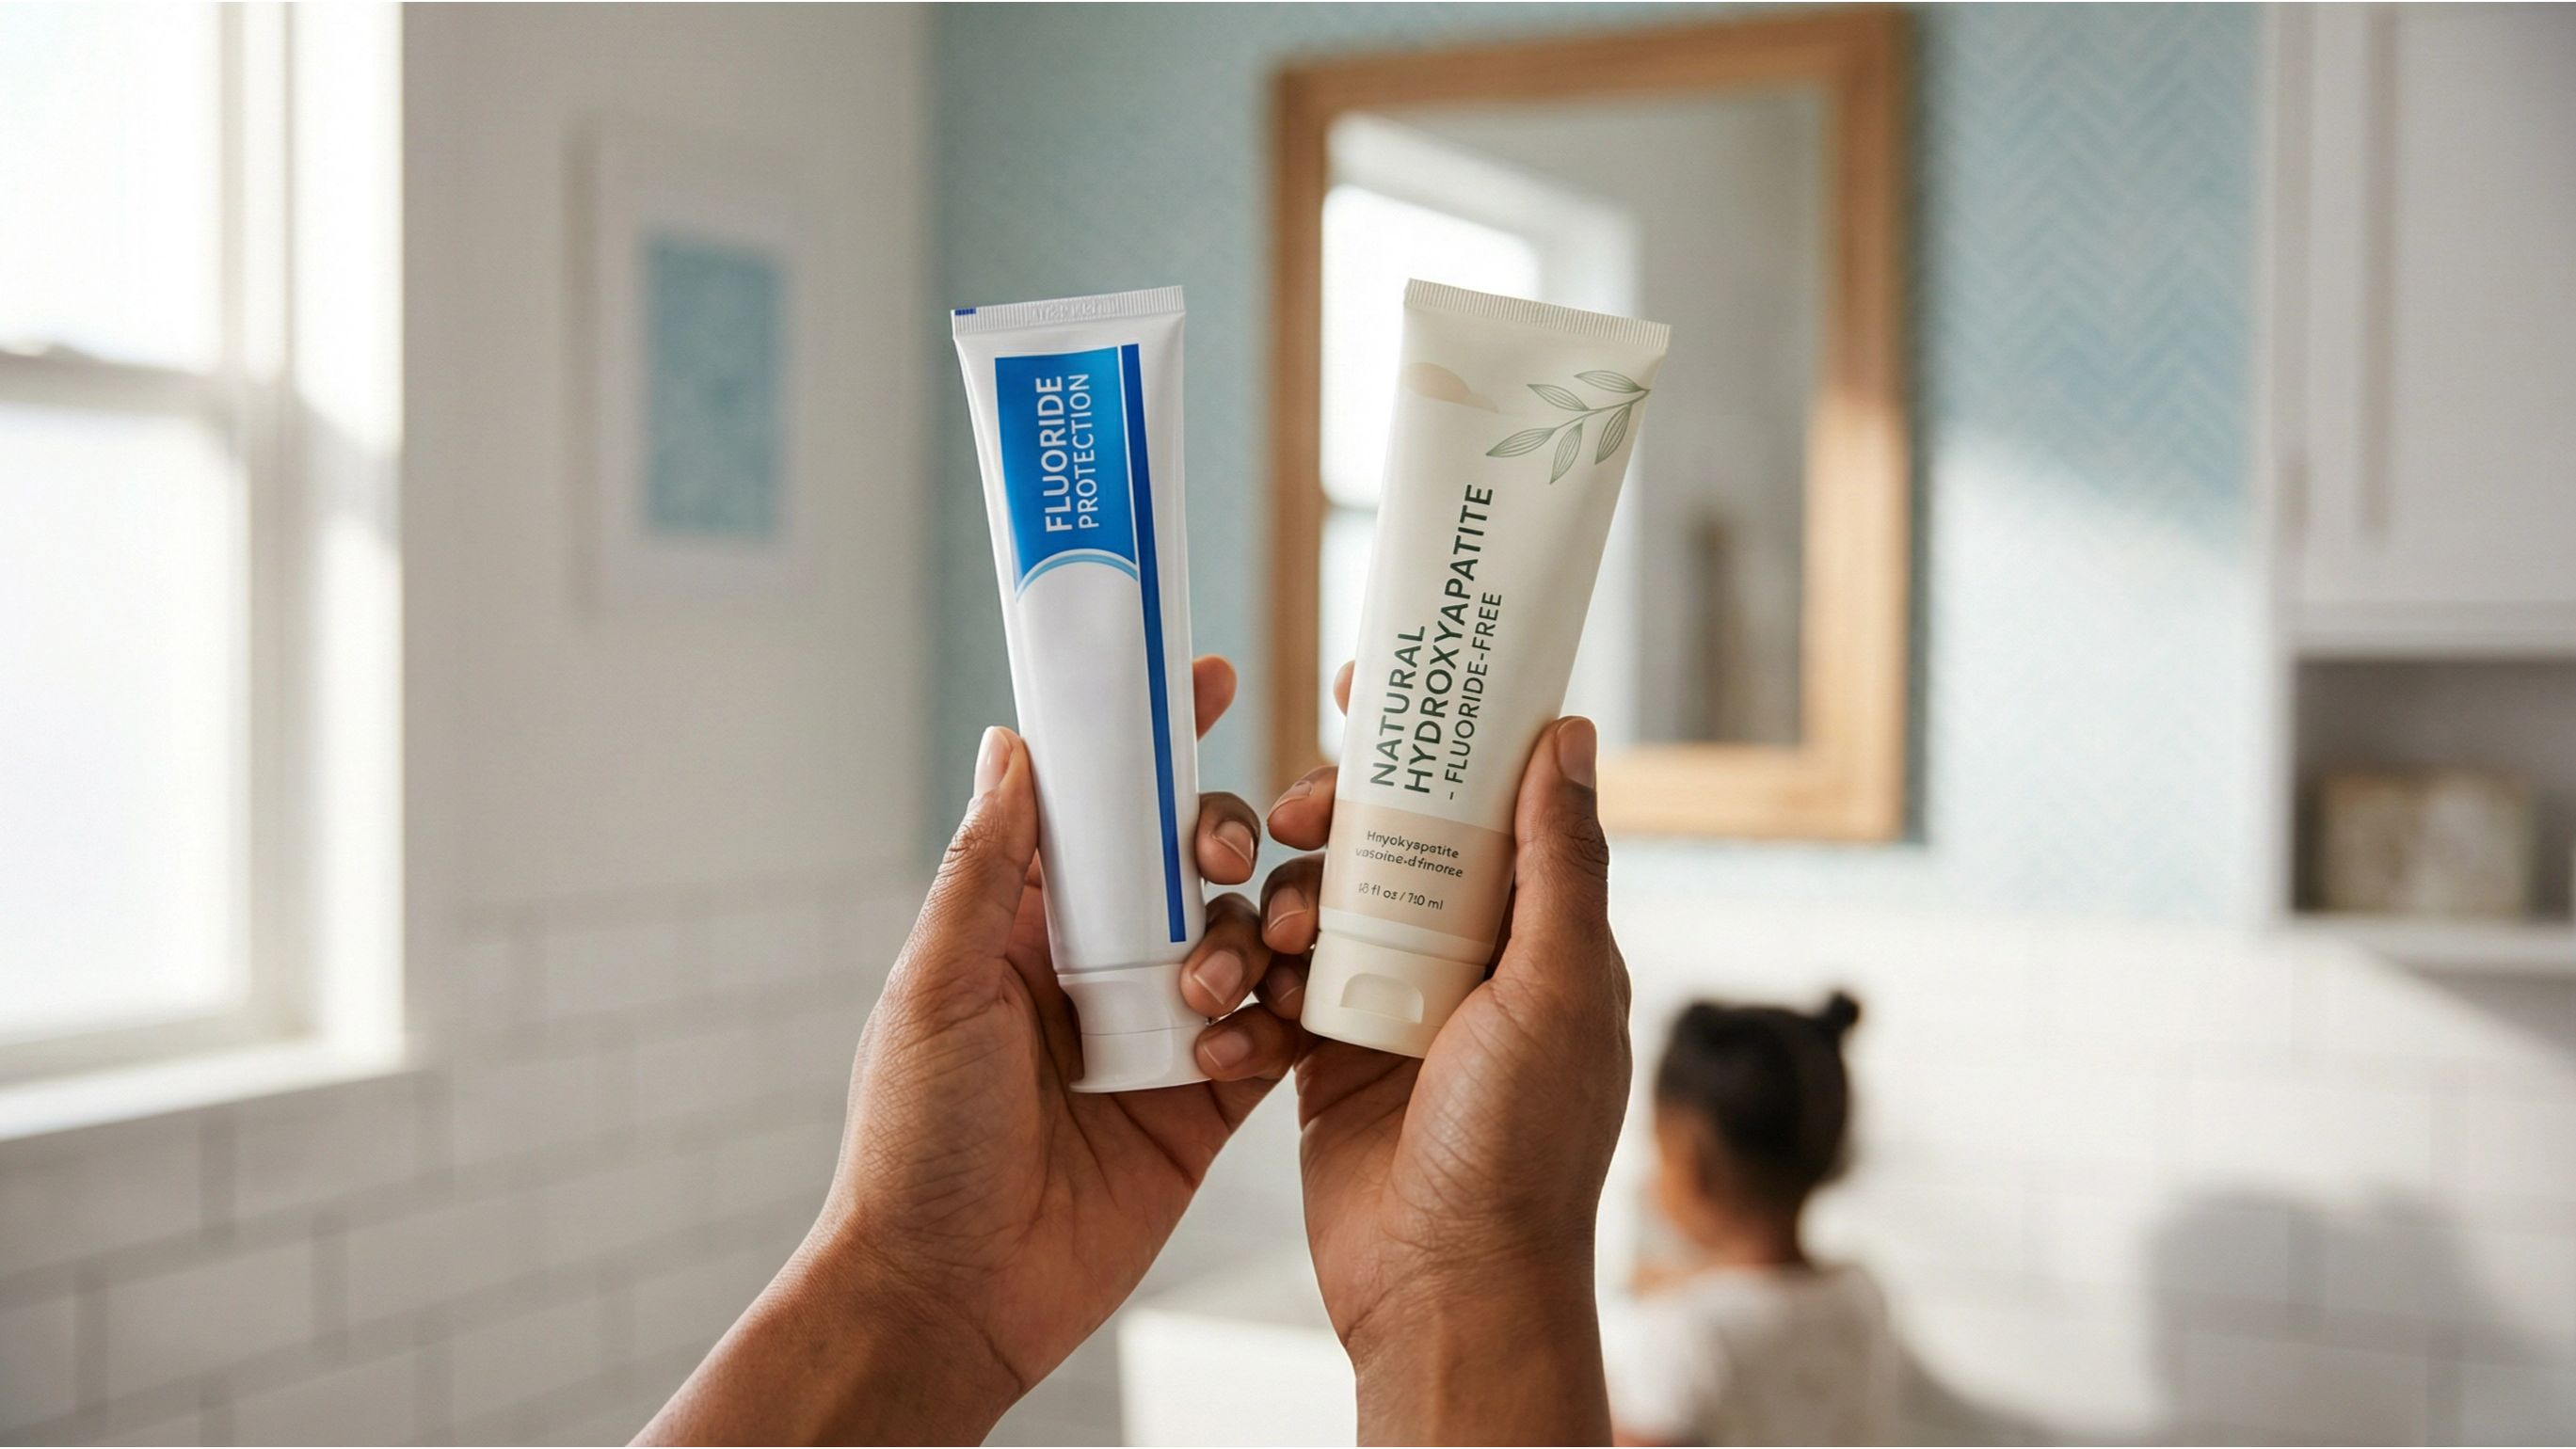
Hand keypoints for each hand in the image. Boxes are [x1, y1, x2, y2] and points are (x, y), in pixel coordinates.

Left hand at [640, 657, 1297, 1445]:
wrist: (952, 1296)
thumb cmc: (916, 1147)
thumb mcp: (937, 990)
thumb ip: (985, 871)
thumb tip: (1012, 745)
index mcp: (1027, 927)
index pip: (1100, 810)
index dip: (1151, 741)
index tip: (1207, 678)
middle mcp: (1101, 967)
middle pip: (1192, 863)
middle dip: (1220, 838)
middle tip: (1219, 854)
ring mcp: (1159, 1033)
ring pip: (1246, 940)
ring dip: (1250, 939)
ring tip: (1214, 988)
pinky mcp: (1206, 1106)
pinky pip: (1273, 1038)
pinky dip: (1277, 1026)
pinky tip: (1240, 1045)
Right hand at [1261, 664, 1632, 1444]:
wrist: (1442, 1290)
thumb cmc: (1517, 1150)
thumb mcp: (1555, 991)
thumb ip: (1559, 863)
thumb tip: (1570, 733)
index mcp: (1535, 936)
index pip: (1487, 806)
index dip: (1433, 743)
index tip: (1368, 689)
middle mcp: (1467, 961)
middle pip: (1387, 844)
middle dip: (1334, 821)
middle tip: (1299, 819)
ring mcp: (1392, 1007)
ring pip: (1319, 906)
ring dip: (1282, 906)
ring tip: (1274, 942)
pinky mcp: (1325, 1057)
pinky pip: (1275, 987)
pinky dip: (1249, 987)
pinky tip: (1232, 1006)